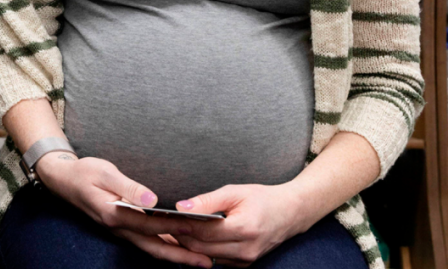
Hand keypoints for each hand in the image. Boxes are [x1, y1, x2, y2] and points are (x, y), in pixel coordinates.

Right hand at [36, 154, 213, 266]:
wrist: (63, 180)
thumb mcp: (104, 172)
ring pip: (151, 248)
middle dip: (181, 256)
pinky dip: (164, 247)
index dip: (173, 226)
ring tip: (200, 260)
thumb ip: (128, 186)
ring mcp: (120, 230)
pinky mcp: (123, 228)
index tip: (195, 227)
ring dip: (175, 256)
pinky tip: (179, 247)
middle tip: (207, 262)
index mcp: (114, 214)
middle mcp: (118, 228)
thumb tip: (151, 199)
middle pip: (153, 247)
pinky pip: (146, 242)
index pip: (149, 224)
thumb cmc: (84, 172)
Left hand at [172, 184, 308, 266]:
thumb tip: (181, 207)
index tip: (165, 216)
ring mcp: (245, 260)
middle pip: (201, 248)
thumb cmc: (262, 198)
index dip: (181, 225)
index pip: (203, 232)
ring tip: (174, 229)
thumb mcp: (234, 192)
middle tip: (163, 224)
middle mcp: (245, 249)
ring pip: (206, 256)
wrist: (290, 213)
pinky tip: (193, 237)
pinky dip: (202, 250)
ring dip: (189, 245)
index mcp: (244, 228)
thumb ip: (207, 201)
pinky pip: (216, 260)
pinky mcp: (244, 264)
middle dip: (180, 237)